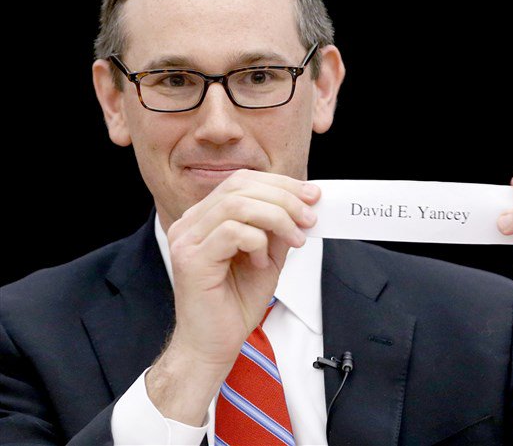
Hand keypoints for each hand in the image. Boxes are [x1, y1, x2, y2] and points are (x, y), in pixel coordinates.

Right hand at [146, 169, 319, 423]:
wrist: (213, 346)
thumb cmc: (235, 304)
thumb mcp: (267, 258)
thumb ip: (277, 229)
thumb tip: (303, 204)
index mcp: (205, 217)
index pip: (241, 181)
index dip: (280, 183)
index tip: (311, 195)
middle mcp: (190, 223)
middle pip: (240, 186)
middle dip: (283, 197)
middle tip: (309, 217)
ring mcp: (186, 239)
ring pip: (236, 204)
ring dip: (276, 217)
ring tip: (296, 239)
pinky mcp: (190, 259)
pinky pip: (232, 232)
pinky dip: (257, 242)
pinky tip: (262, 263)